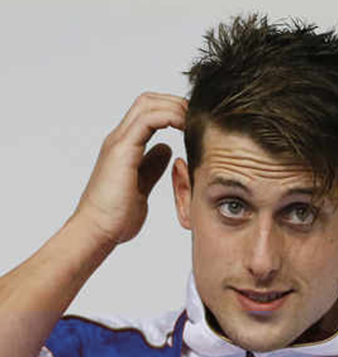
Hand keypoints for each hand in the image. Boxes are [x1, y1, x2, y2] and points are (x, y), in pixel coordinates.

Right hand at [73, 92, 187, 245]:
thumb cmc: (115, 218)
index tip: (194, 124)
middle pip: (148, 101)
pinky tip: (185, 127)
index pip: (149, 113)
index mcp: (124, 147)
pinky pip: (148, 120)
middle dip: (176, 103)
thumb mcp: (142, 187)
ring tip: (195, 120)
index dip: (172, 111)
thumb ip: (152, 167)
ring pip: (148, 104)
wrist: (96, 231)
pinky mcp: (122, 150)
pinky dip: (169, 117)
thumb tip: (167, 150)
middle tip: (198, 117)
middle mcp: (119, 140)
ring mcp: (119, 143)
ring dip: (175, 107)